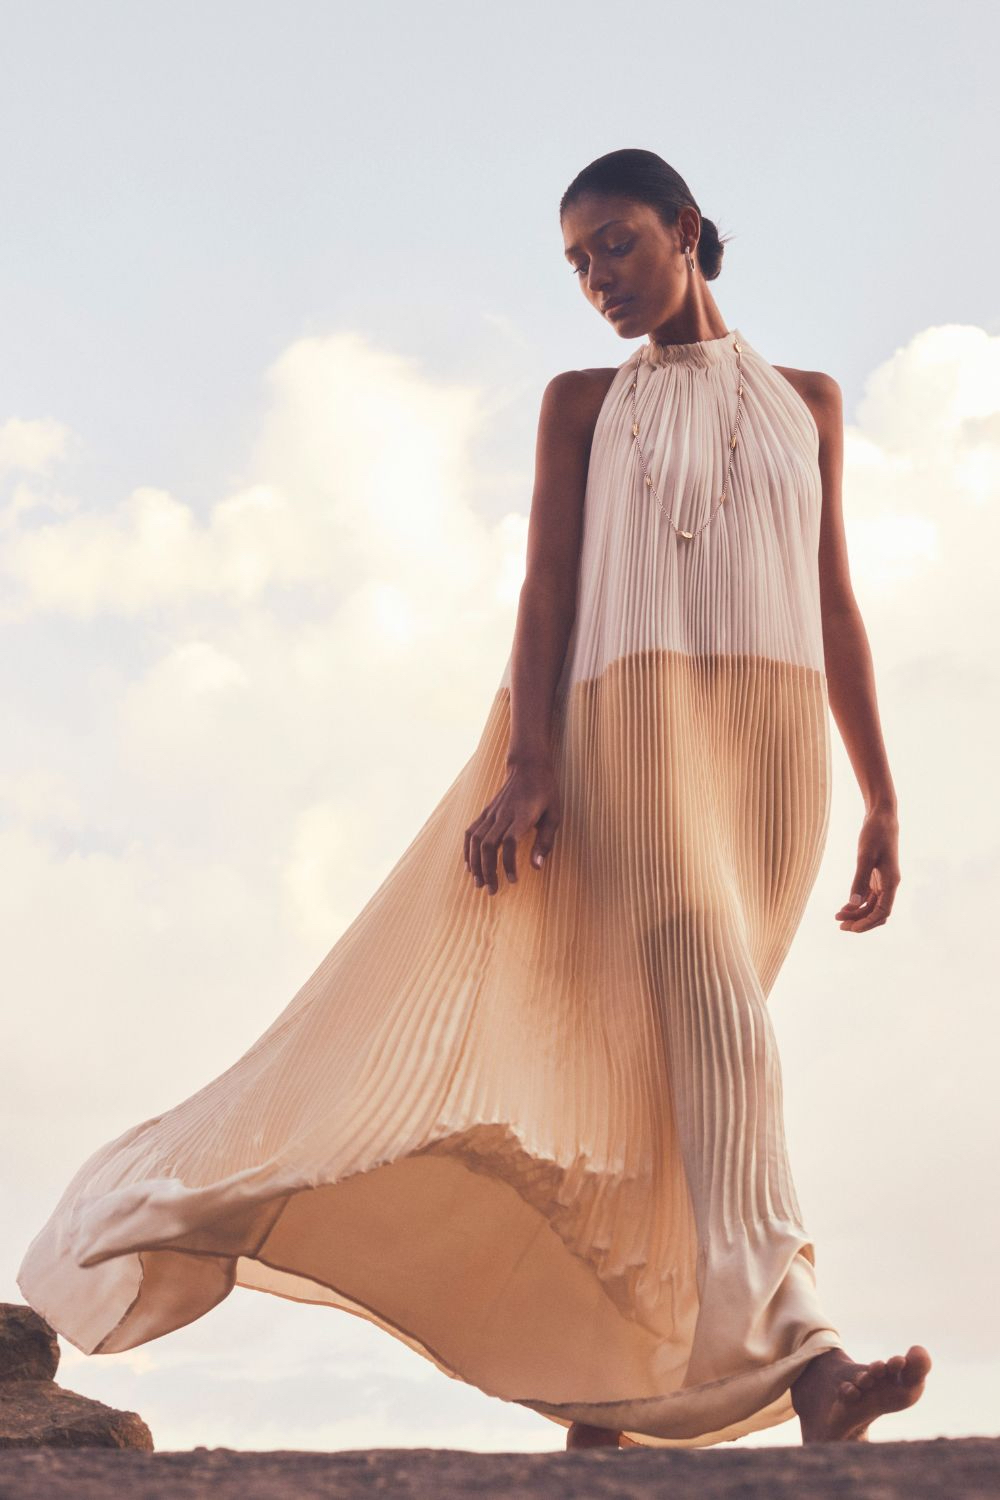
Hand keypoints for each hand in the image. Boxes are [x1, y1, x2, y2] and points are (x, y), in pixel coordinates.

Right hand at [463, 759, 561, 894]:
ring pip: (476, 840)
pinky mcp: (486, 812)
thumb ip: (545, 842)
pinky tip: (470, 865)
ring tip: (478, 883)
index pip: (510, 842)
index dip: (508, 864)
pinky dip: (467, 850)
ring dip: (475, 864)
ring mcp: (492, 813)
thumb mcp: (554, 816)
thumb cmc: (546, 793)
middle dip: (488, 871)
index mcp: (523, 816)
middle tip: (492, 890)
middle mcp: (503, 815)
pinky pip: (471, 832)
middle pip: (488, 845)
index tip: (513, 881)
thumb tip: (536, 867)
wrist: (528, 766)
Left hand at [835, 805, 899, 931]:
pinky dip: (858, 903)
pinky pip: (869, 897)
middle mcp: (890, 884)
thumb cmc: (875, 833)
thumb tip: (853, 904)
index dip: (867, 923)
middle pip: (878, 913)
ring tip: (838, 918)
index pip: (882, 912)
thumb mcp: (864, 857)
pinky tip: (844, 907)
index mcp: (892, 882)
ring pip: (873, 906)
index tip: (851, 928)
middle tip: (841, 927)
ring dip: (857, 913)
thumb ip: (859, 880)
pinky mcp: (877, 876)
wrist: (881, 816)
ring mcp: (884, 881)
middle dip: (861, 921)